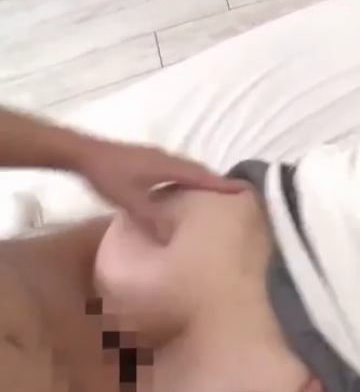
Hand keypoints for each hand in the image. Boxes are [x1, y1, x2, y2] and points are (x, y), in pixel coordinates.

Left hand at [76, 140, 246, 242]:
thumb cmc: (107, 176)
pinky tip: (180, 188)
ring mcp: (156, 156)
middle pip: (199, 170)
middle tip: (232, 194)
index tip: (246, 189)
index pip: (203, 177)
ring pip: (187, 168)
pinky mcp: (147, 158)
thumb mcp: (130, 201)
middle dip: (216, 182)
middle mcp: (167, 158)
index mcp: (169, 167)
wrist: (82, 153)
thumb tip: (173, 238)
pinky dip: (186, 177)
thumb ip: (152, 218)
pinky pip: (176, 168)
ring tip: (211, 193)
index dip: (224, 184)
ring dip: (201, 179)